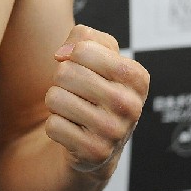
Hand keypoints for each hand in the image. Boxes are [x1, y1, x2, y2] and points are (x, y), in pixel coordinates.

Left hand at [44, 25, 149, 174]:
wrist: (96, 140)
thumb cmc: (94, 89)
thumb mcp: (97, 53)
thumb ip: (83, 36)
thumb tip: (62, 55)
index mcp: (136, 77)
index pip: (84, 49)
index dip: (72, 55)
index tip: (81, 67)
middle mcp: (131, 105)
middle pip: (66, 73)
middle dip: (61, 80)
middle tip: (76, 93)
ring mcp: (115, 132)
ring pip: (56, 98)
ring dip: (56, 103)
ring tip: (74, 111)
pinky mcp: (96, 153)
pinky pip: (53, 126)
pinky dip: (55, 126)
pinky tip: (73, 131)